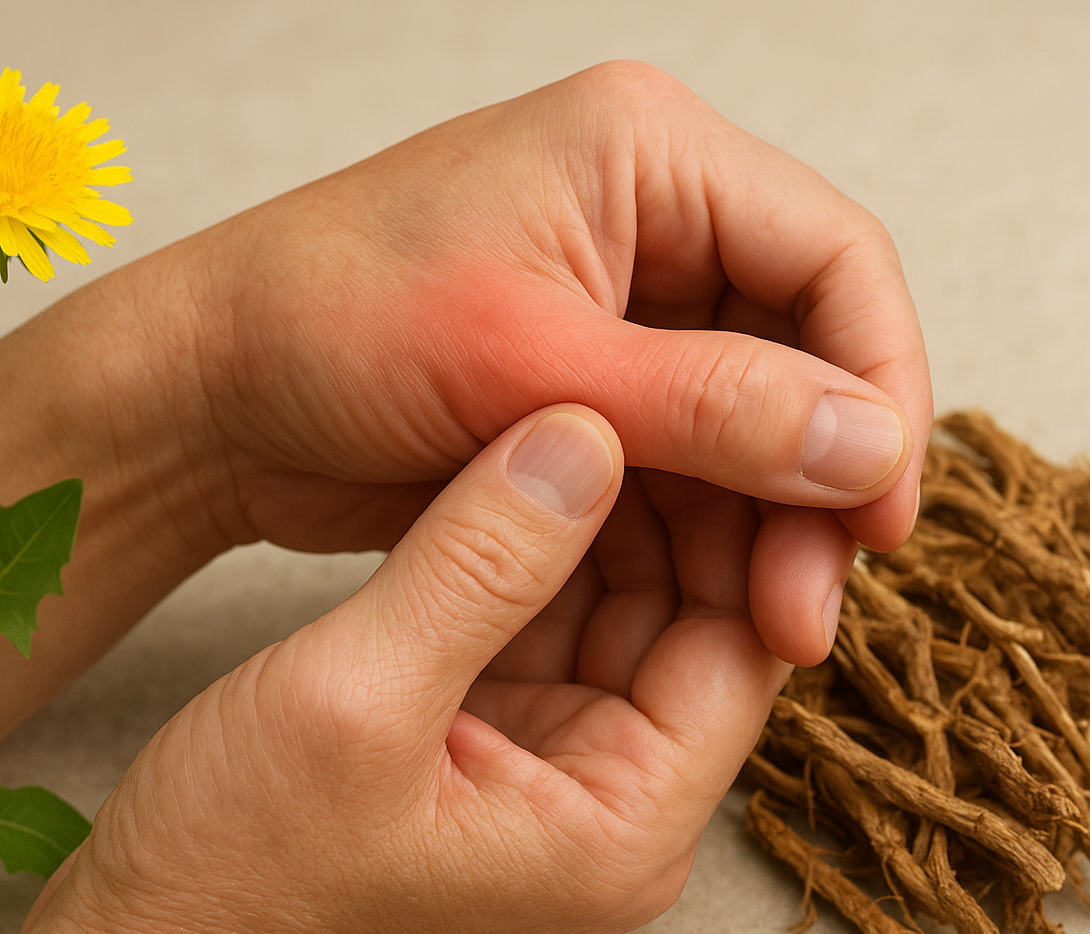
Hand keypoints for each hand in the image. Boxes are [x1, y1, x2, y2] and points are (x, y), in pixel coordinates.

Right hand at [0, 405, 791, 933]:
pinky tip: (500, 469)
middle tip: (618, 372)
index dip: (734, 510)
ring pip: (614, 609)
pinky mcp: (488, 749)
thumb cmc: (237, 869)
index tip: (688, 396)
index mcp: (622, 820)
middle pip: (688, 616)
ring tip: (553, 399)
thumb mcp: (356, 696)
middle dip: (658, 497)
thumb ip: (477, 563)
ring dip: (588, 514)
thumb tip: (584, 431)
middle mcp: (611, 802)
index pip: (742, 636)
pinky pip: (541, 626)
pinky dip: (526, 552)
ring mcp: (550, 774)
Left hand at [134, 59, 928, 667]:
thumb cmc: (328, 329)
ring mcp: (615, 301)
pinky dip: (705, 528)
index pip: (832, 256)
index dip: (882, 386)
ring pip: (750, 415)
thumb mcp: (531, 367)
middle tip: (818, 601)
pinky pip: (684, 456)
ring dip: (770, 521)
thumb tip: (872, 445)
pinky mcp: (581, 382)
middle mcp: (646, 213)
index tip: (881, 512)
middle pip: (804, 344)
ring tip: (773, 627)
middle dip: (823, 477)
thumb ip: (713, 407)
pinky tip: (712, 602)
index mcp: (643, 151)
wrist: (208, 393)